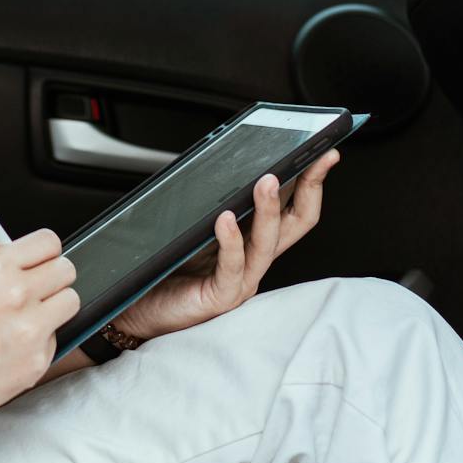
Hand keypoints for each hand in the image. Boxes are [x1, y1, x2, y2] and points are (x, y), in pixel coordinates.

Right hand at [0, 227, 79, 430]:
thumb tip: (3, 242)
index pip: (49, 242)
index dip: (42, 248)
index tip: (38, 256)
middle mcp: (17, 296)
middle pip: (67, 270)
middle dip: (51, 272)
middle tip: (34, 282)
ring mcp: (31, 331)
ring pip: (69, 302)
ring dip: (51, 304)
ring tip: (23, 314)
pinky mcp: (37, 362)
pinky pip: (54, 338)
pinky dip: (38, 338)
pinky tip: (9, 343)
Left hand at [111, 149, 339, 342]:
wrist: (139, 308)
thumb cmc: (164, 267)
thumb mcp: (194, 226)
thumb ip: (214, 201)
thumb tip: (227, 161)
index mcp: (252, 241)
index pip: (293, 209)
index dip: (310, 182)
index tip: (324, 154)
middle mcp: (254, 261)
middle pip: (295, 224)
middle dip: (309, 189)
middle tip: (315, 160)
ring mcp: (241, 280)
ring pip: (266, 243)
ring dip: (268, 210)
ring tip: (268, 181)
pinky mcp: (221, 297)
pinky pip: (231, 267)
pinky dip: (230, 241)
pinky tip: (224, 219)